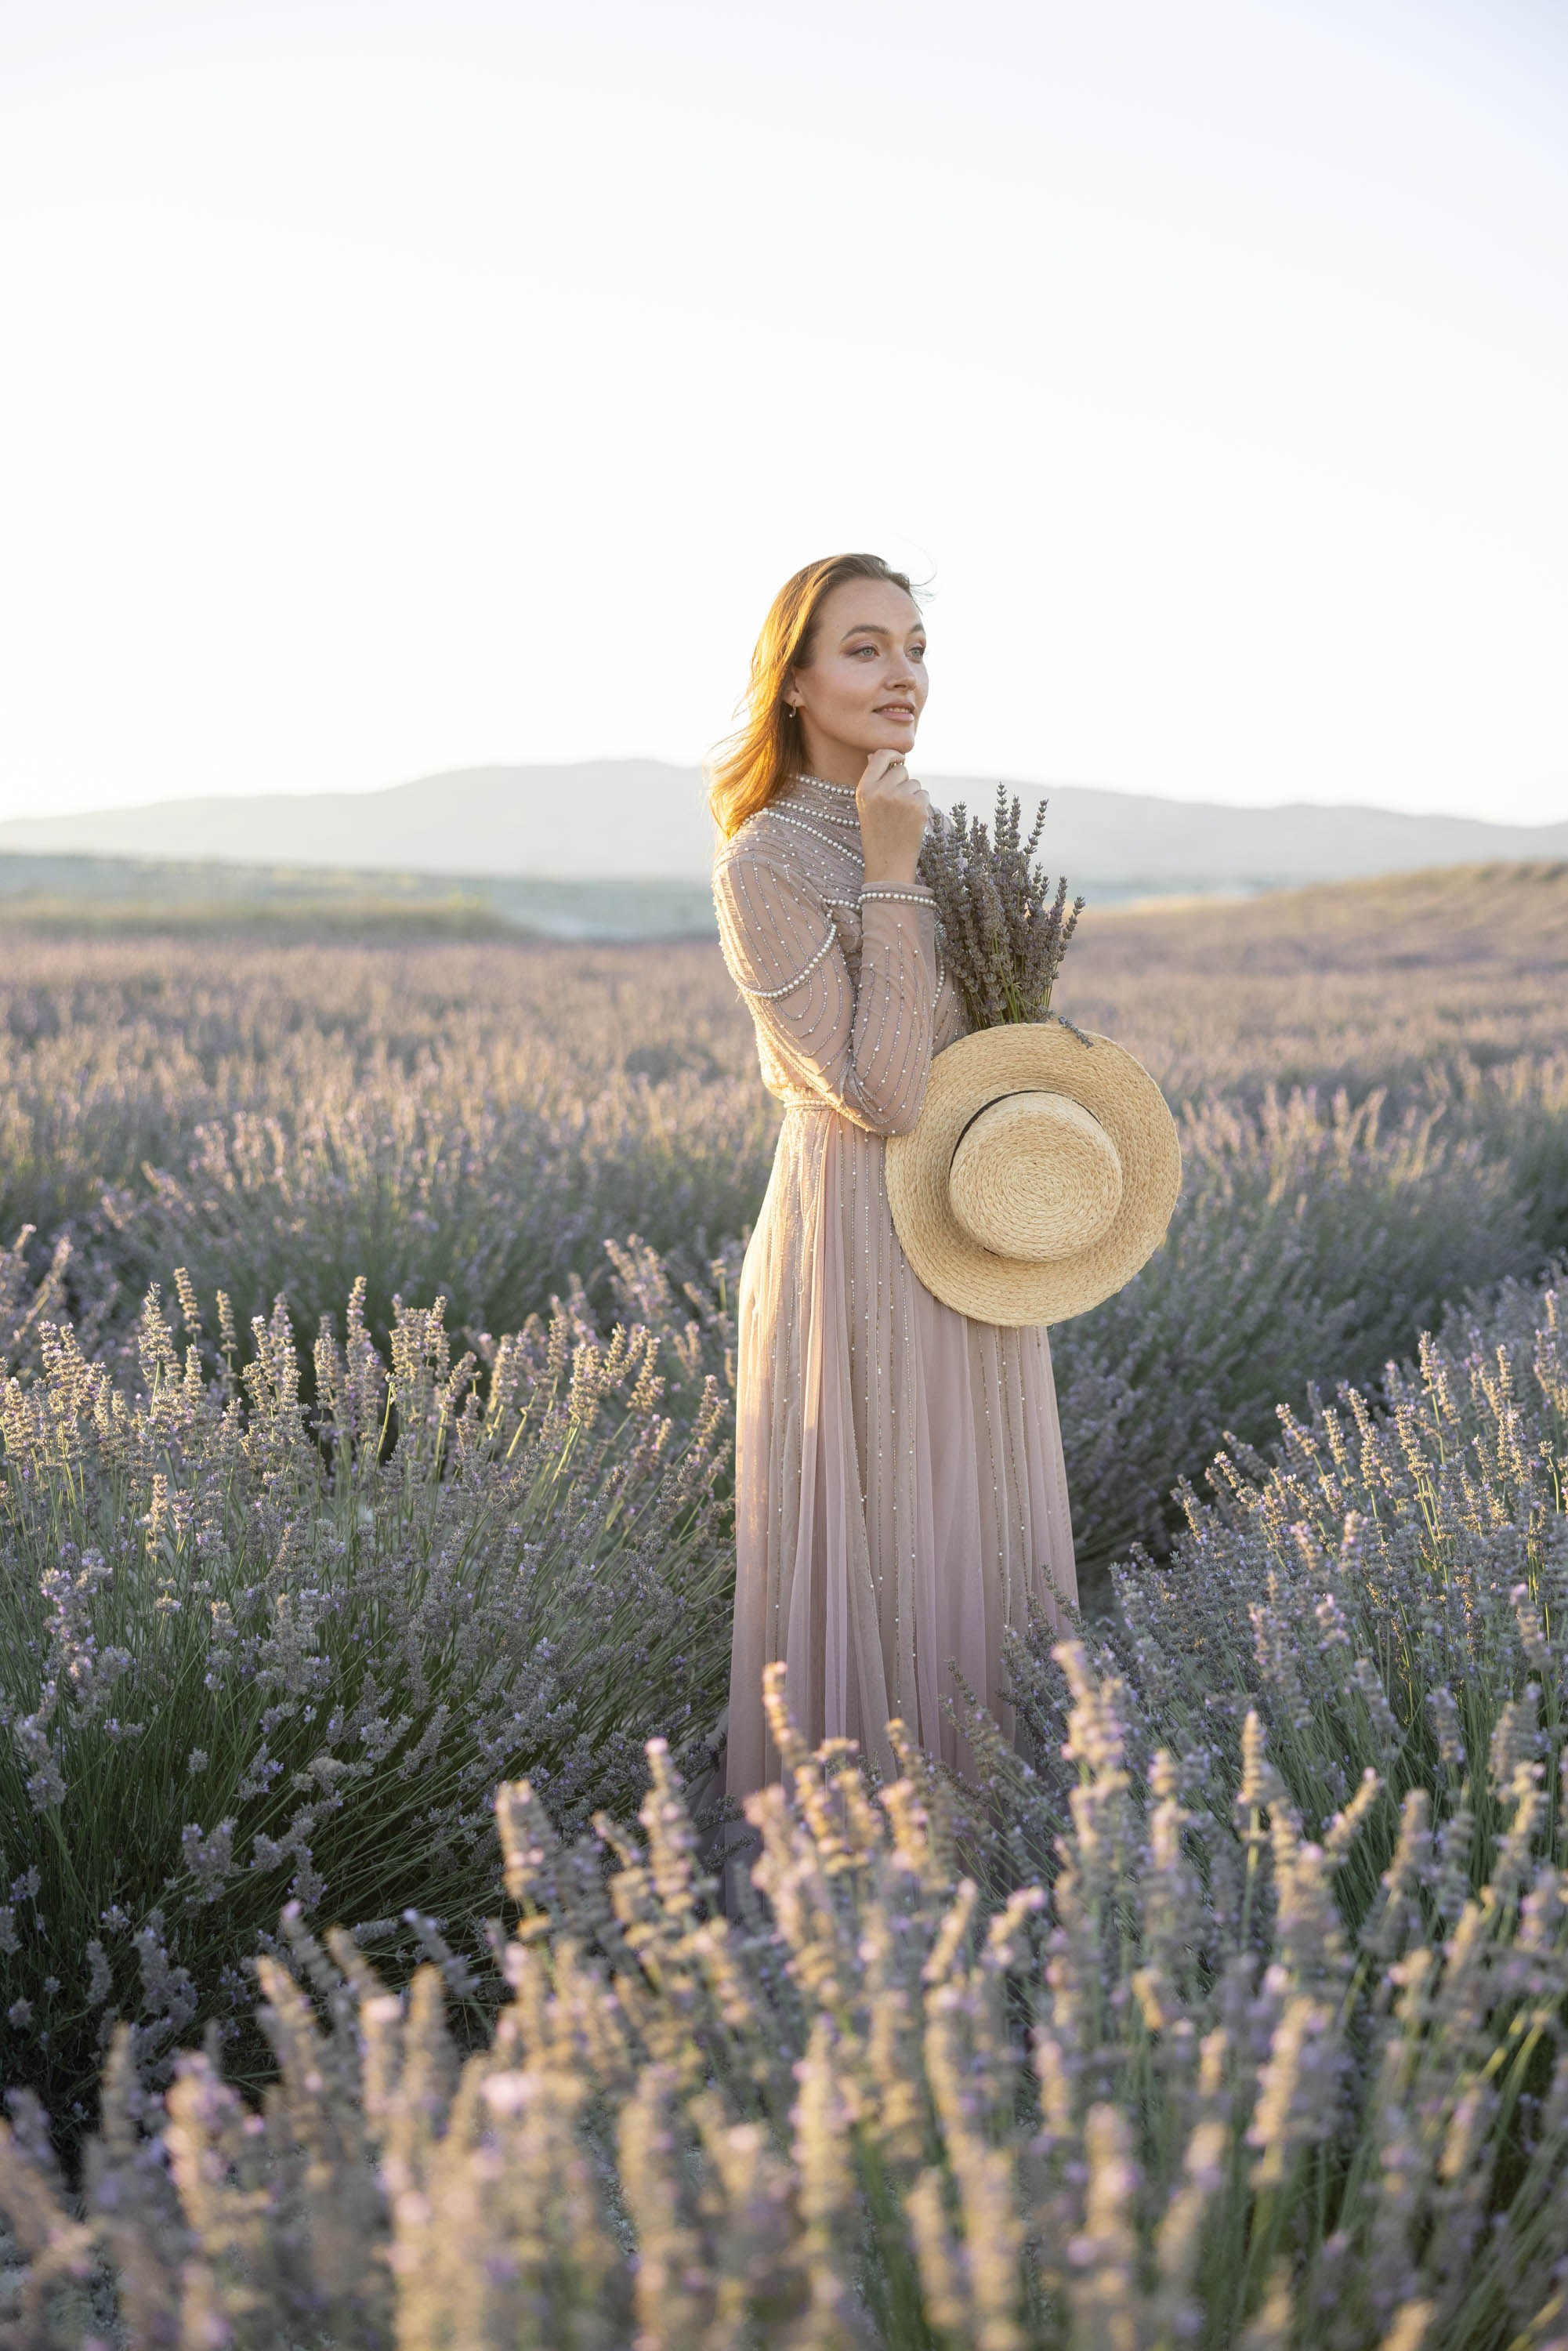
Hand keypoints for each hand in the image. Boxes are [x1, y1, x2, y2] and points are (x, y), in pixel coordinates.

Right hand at [856, 750, 929, 885]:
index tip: (900, 758)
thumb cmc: (878, 834)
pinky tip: (911, 822)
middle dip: (904, 783)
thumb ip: (873, 779)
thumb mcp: (867, 806)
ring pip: (915, 783)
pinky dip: (922, 807)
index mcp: (864, 789)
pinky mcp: (917, 807)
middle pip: (902, 770)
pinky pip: (925, 795)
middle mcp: (881, 791)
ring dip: (913, 796)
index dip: (893, 754)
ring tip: (902, 817)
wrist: (888, 864)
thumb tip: (876, 754)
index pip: (881, 756)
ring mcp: (900, 798)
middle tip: (897, 806)